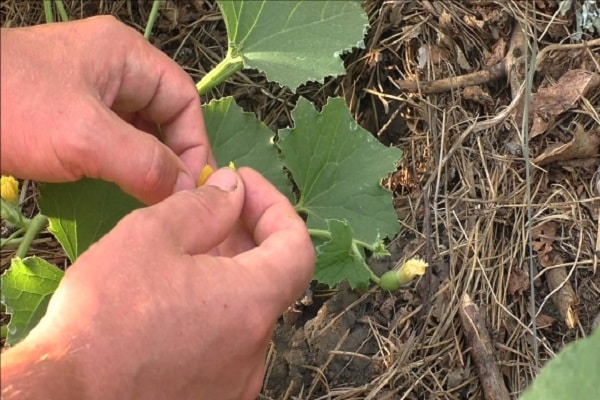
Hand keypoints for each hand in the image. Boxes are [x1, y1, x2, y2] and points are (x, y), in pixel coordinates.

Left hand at [0, 16, 210, 203]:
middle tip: (174, 196)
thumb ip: (145, 162)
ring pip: (138, 129)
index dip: (194, 142)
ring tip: (151, 196)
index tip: (191, 186)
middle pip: (163, 114)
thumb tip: (186, 191)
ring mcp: (87, 89)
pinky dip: (121, 163)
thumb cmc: (13, 107)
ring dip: (147, 162)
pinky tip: (120, 186)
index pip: (183, 98)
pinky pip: (110, 138)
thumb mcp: (86, 136)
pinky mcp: (66, 112)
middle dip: (171, 155)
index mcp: (125, 55)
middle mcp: (112, 67)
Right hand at [1, 167, 314, 399]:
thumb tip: (234, 190)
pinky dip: (214, 310)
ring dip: (228, 274)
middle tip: (213, 208)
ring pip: (246, 311)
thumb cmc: (106, 312)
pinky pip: (226, 343)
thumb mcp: (151, 236)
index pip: (298, 247)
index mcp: (252, 303)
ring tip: (188, 249)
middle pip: (272, 279)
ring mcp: (237, 380)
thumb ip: (204, 207)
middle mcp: (256, 347)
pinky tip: (176, 299)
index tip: (244, 186)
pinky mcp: (215, 398)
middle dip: (248, 235)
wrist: (66, 397)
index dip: (276, 208)